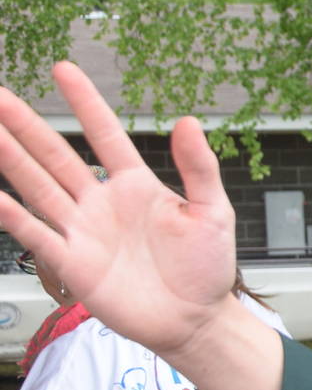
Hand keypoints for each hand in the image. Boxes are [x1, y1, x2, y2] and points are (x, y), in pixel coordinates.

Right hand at [0, 63, 238, 356]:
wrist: (196, 320)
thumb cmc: (207, 268)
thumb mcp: (213, 212)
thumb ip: (199, 168)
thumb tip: (187, 120)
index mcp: (138, 185)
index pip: (106, 135)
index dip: (86, 104)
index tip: (63, 69)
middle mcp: (103, 202)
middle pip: (56, 155)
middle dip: (26, 125)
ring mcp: (83, 231)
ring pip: (38, 186)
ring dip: (11, 159)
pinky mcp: (73, 263)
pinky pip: (35, 233)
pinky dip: (11, 214)